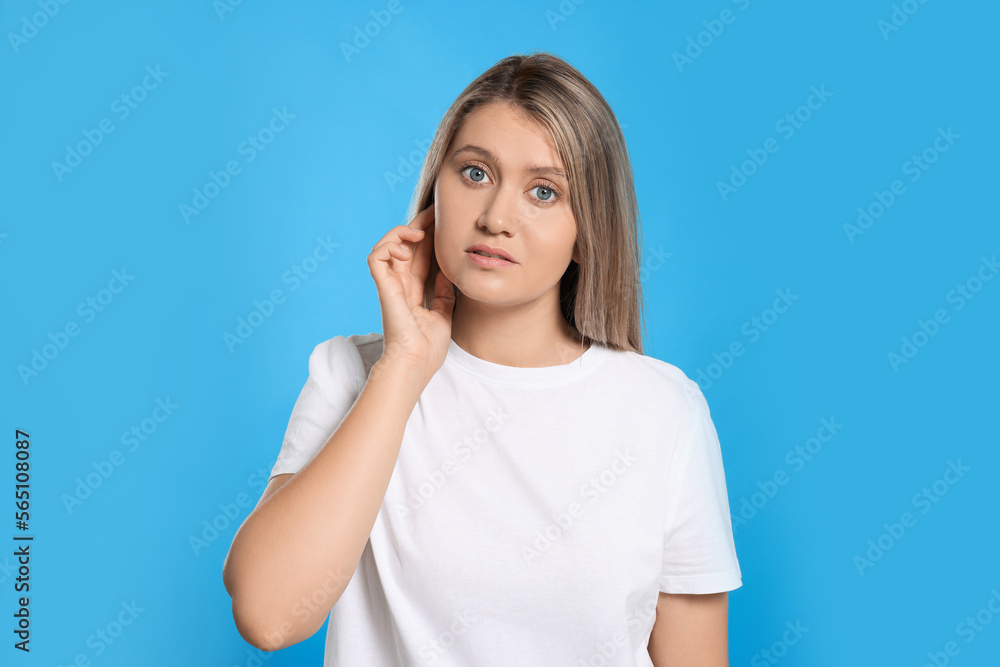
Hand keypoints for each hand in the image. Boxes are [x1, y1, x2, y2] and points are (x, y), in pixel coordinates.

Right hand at [366, 204, 455, 381]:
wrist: (416, 364)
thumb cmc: (427, 349)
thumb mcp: (444, 315)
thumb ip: (444, 294)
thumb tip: (449, 273)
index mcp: (414, 291)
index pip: (421, 255)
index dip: (430, 237)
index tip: (445, 222)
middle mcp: (400, 285)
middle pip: (406, 245)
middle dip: (419, 225)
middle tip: (436, 211)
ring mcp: (390, 286)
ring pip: (386, 245)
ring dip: (401, 233)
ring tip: (419, 234)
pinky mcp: (383, 288)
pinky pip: (376, 258)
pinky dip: (388, 247)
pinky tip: (406, 251)